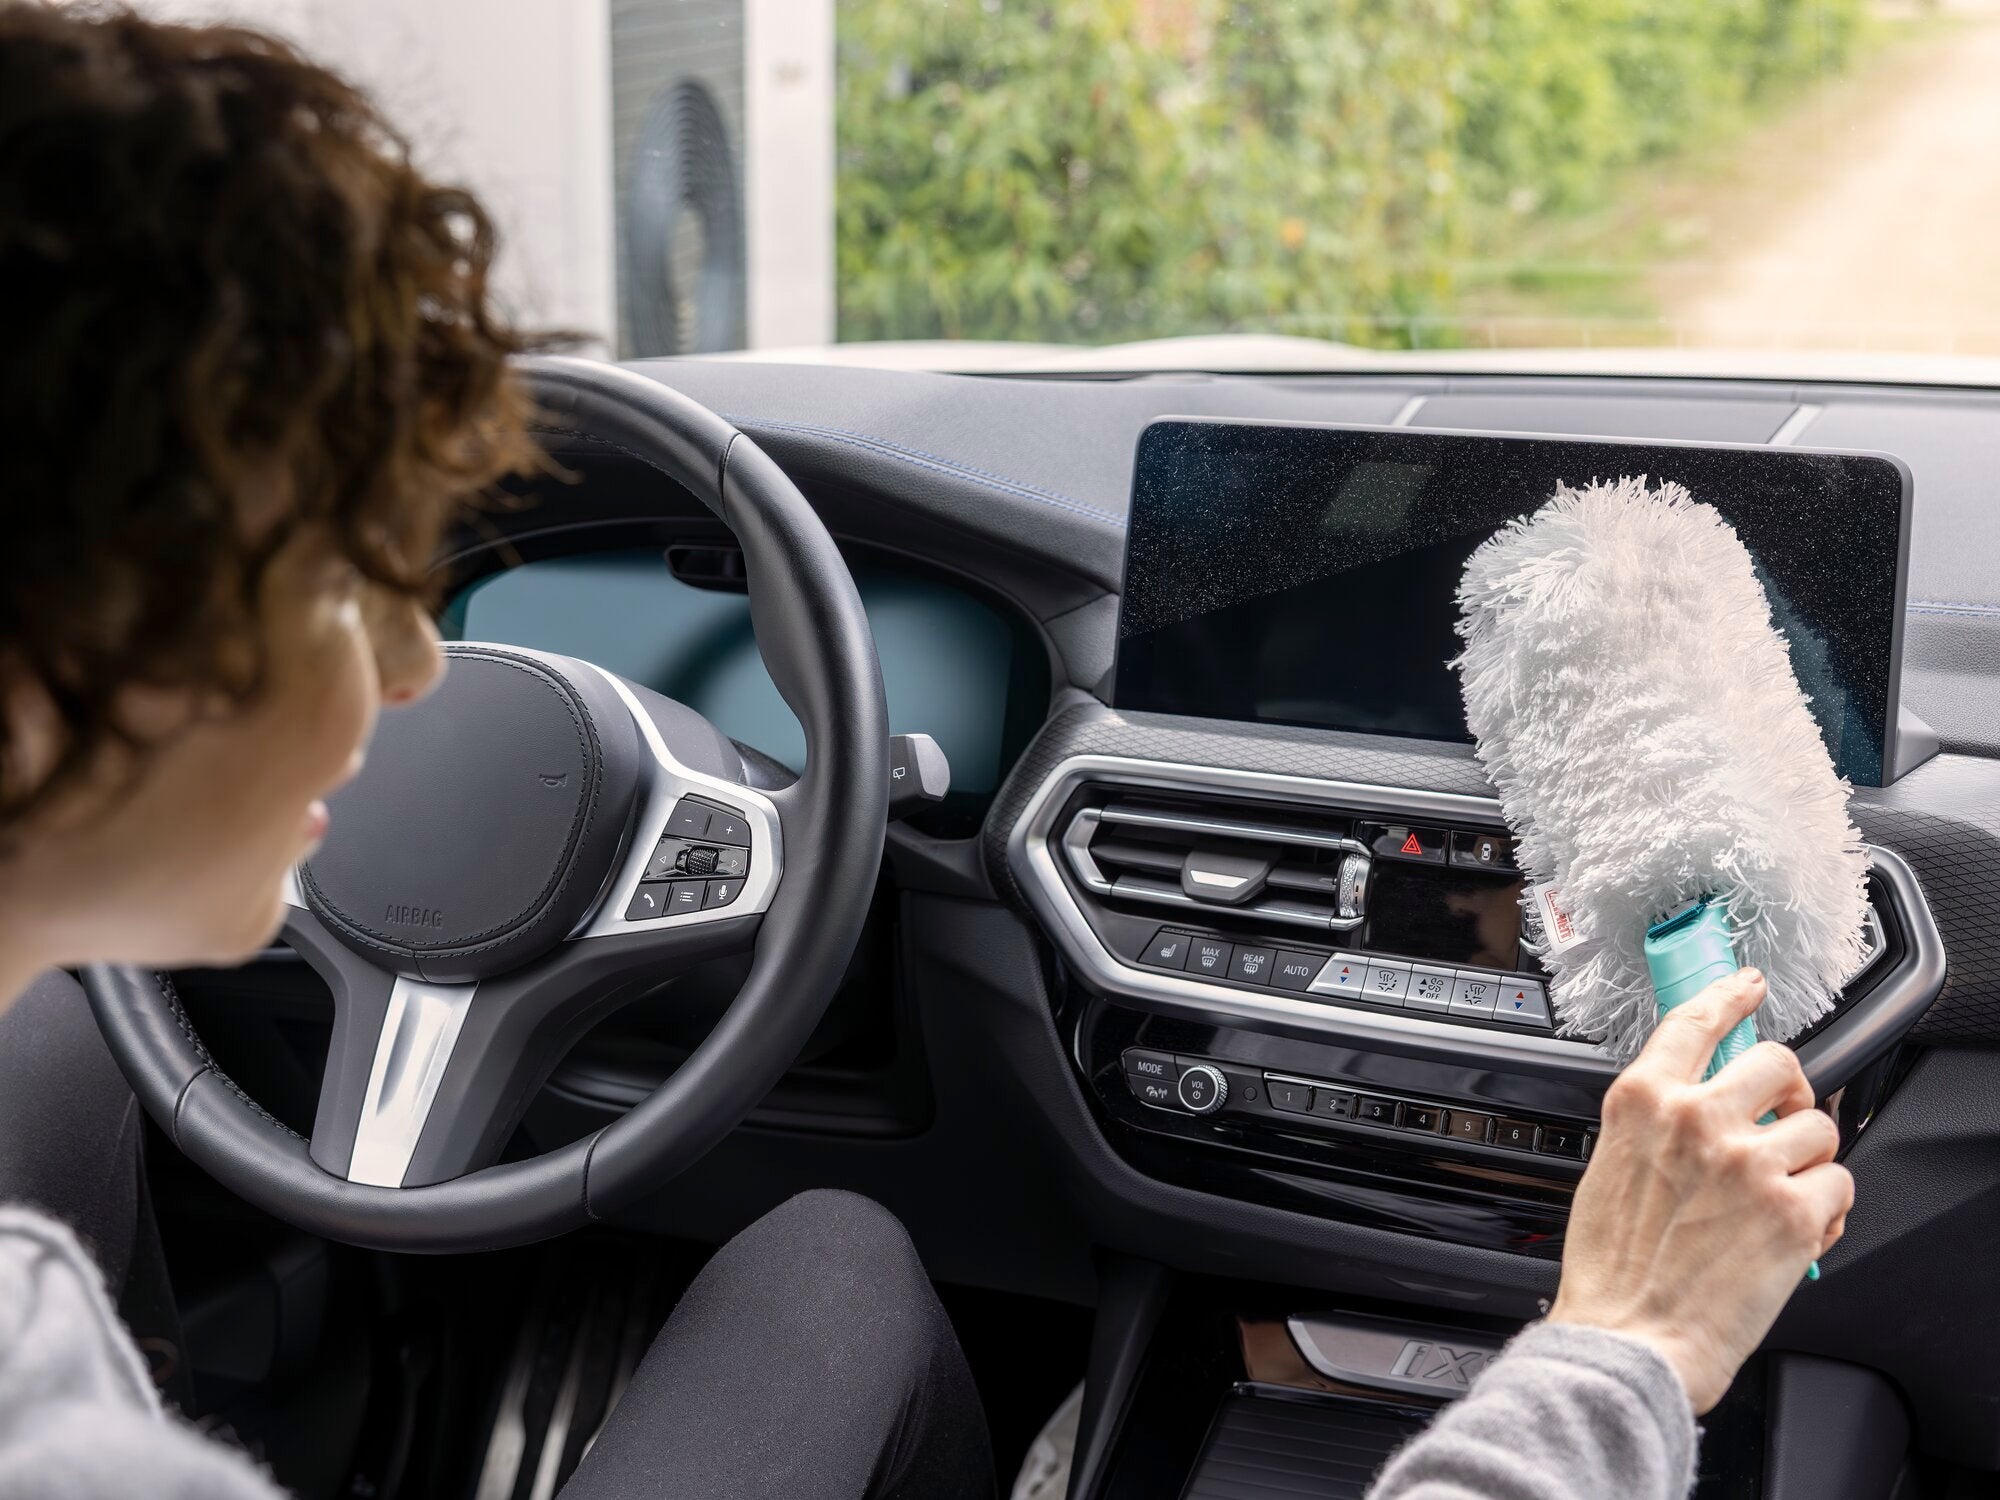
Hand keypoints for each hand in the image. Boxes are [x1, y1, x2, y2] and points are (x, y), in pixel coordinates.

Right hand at [1547, 968, 1852, 1412]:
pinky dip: (1827, 1210)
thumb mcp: (1611, 1168)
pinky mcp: (1794, 1211)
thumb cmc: (1612, 1270)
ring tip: (1780, 1195)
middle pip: (1778, 1062)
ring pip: (1819, 1126)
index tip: (1749, 985)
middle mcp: (1697, 1118)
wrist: (1629, 1339)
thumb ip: (1656, 1127)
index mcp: (1641, 1103)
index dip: (1730, 995)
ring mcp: (1749, 1161)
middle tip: (1783, 1120)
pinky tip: (1795, 1231)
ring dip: (1809, 1160)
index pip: (1695, 1021)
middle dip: (1790, 1091)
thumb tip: (1706, 1108)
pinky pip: (1840, 1185)